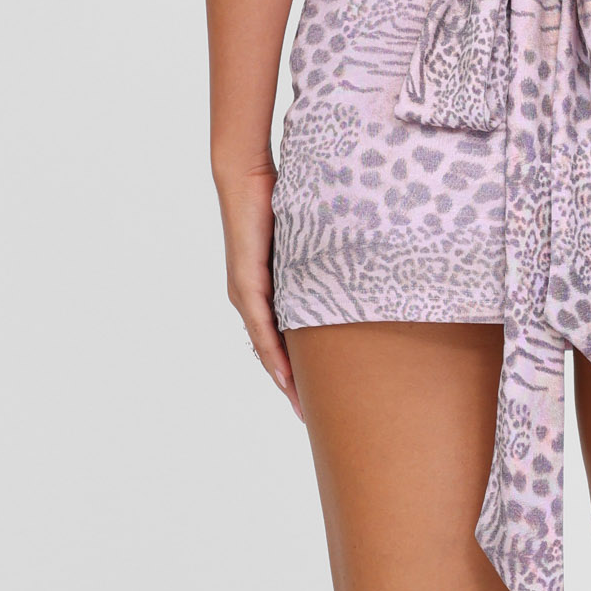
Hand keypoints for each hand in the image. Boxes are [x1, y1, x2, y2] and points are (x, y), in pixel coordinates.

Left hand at [217, 162, 303, 419]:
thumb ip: (314, 258)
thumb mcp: (300, 239)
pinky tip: (284, 376)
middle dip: (289, 385)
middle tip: (308, 413)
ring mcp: (246, 294)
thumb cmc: (275, 200)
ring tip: (300, 405)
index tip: (309, 394)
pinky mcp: (246, 284)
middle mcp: (249, 298)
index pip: (276, 338)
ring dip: (282, 379)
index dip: (292, 368)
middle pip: (268, 354)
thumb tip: (345, 264)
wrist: (245, 177)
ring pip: (263, 348)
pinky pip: (261, 328)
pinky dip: (272, 354)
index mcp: (263, 290)